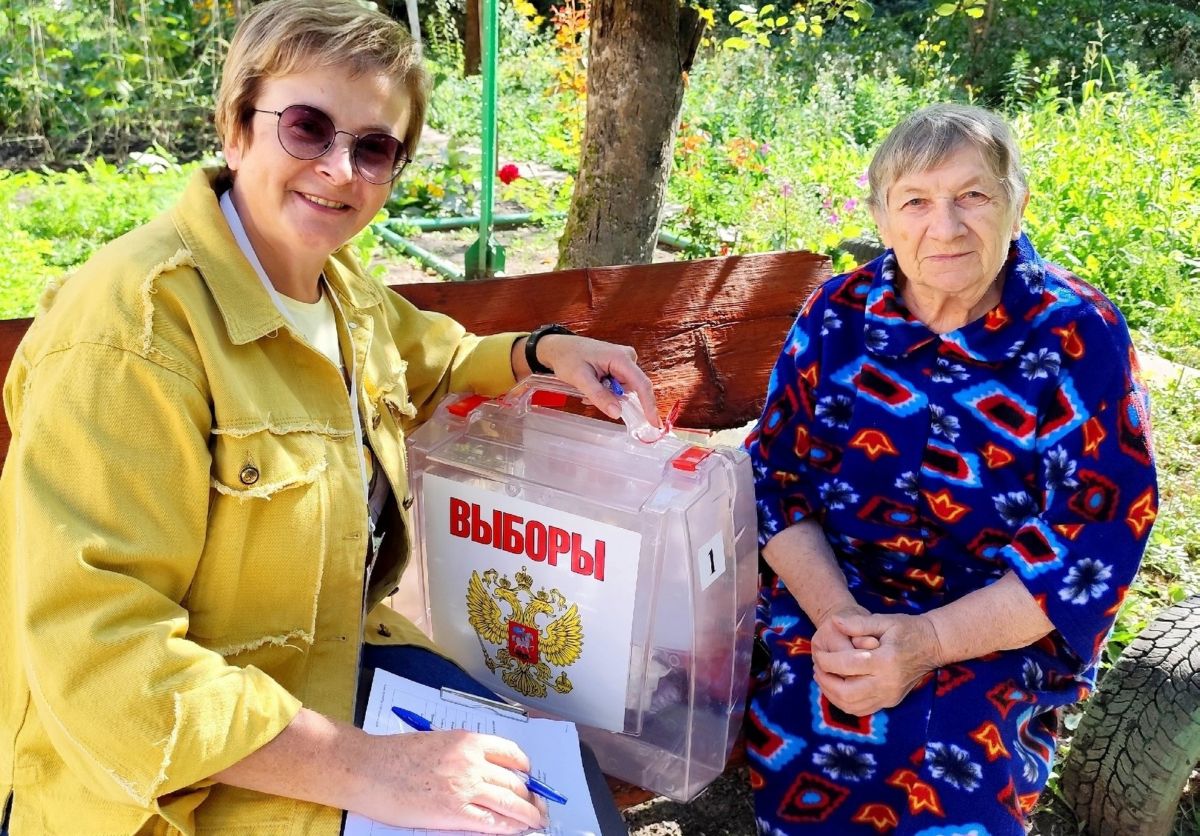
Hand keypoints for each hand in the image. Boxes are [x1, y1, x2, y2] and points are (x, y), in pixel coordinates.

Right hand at [352, 729, 547, 832]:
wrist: (369, 768)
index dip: (524, 769)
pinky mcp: (454, 813)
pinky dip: (507, 827)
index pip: (511, 754)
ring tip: (536, 821)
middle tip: (538, 805)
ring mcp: (465, 788)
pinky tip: (514, 830)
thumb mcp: (438, 741)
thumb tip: (484, 768)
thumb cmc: (396, 754)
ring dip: (528, 814)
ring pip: (510, 802)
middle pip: (514, 781)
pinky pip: (491, 822)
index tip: (528, 777)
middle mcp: (472, 762)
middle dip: (530, 796)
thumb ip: (463, 753)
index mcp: (469, 741)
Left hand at [531, 334, 659, 426]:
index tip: (654, 423)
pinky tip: (594, 384)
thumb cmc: (568, 357)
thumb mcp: (580, 379)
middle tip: (590, 396)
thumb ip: (599, 396)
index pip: (641, 384)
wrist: (560, 347)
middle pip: (633, 388)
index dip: (649, 405)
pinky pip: (619, 385)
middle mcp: (627, 357)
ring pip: (625, 389)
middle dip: (615, 398)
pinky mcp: (620, 366)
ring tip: (588, 388)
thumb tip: (617, 413)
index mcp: (620, 358)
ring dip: (609, 394)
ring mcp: (624, 361)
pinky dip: (607, 390)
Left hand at [812, 612, 941, 715]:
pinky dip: (845, 702)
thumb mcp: (884, 620)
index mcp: (885, 661)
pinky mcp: (891, 701)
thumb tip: (833, 621)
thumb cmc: (908, 629)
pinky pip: (862, 709)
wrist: (934, 645)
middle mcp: (887, 683)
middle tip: (817, 668)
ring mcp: (890, 695)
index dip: (826, 660)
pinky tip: (837, 687)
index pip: (846, 665)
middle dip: (826, 681)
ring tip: (823, 677)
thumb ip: (857, 623)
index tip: (817, 653)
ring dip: (832, 694)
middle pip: (846, 692)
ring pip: (852, 706)